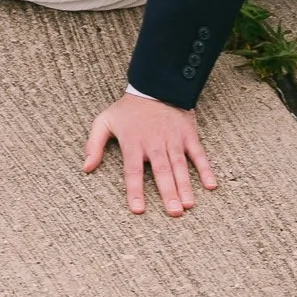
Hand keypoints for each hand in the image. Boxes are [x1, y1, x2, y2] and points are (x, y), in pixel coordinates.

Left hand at [83, 90, 217, 216]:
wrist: (154, 84)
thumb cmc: (128, 109)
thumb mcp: (104, 121)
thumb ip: (93, 144)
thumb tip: (86, 168)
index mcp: (133, 142)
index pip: (132, 171)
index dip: (135, 190)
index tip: (138, 210)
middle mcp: (154, 143)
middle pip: (161, 171)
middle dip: (168, 192)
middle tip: (174, 213)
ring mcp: (173, 138)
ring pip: (179, 165)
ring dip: (185, 185)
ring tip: (189, 205)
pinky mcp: (187, 134)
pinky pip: (198, 153)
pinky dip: (205, 168)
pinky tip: (211, 185)